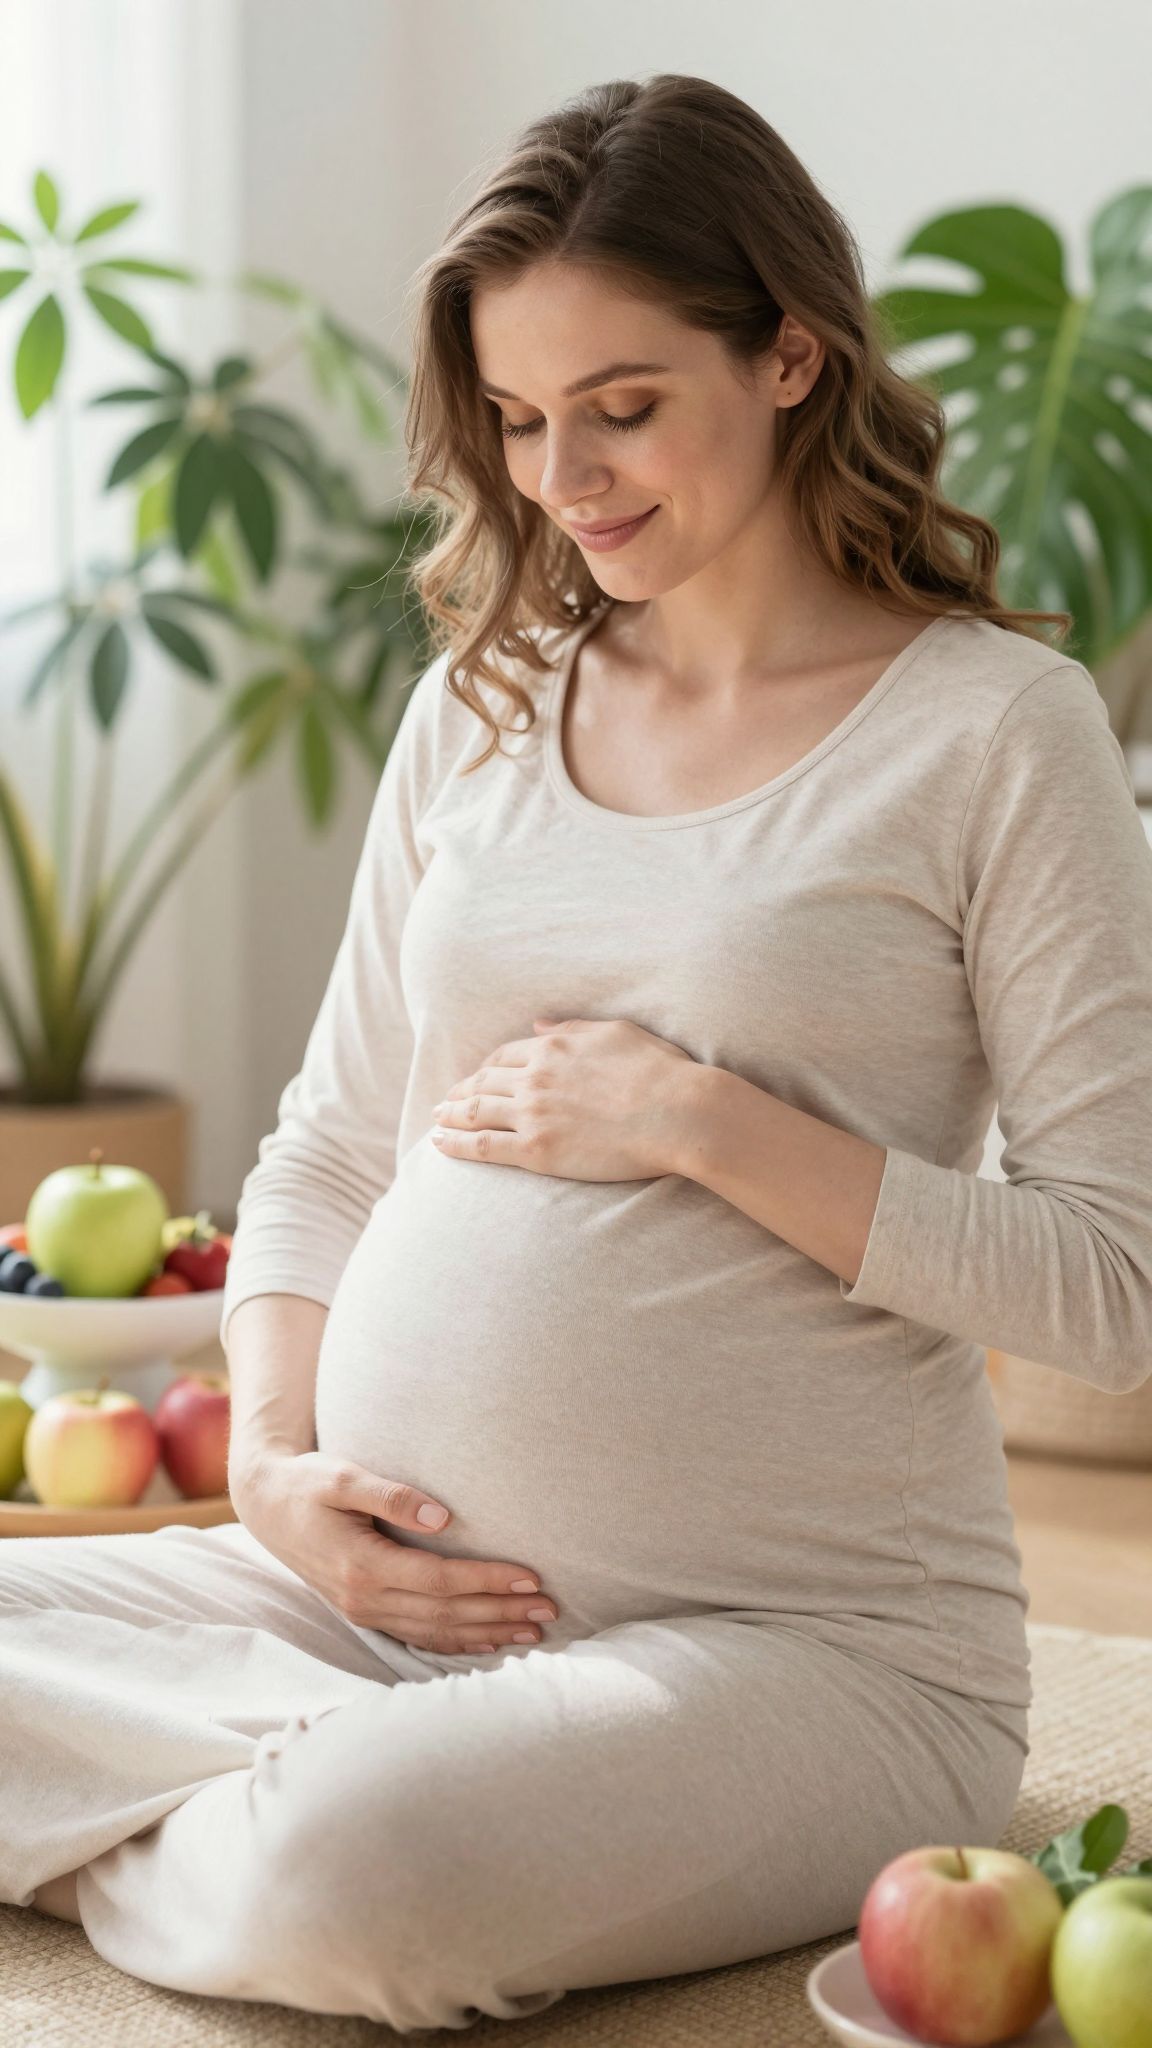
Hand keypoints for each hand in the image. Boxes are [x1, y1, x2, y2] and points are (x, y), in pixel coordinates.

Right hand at [230, 1452, 558, 1654]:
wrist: (268, 1505)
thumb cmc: (309, 1483)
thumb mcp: (342, 1476)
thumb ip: (391, 1494)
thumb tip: (442, 1516)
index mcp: (362, 1566)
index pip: (440, 1580)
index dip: (488, 1580)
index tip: (531, 1577)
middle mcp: (364, 1599)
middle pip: (447, 1613)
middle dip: (502, 1612)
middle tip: (551, 1609)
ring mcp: (365, 1612)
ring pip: (437, 1632)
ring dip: (488, 1631)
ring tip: (535, 1630)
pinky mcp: (367, 1613)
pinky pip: (419, 1637)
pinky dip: (458, 1642)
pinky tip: (489, 1643)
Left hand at [430, 1015, 700, 1180]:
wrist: (675, 1113)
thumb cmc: (657, 1071)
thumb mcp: (614, 1032)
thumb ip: (571, 1029)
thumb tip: (539, 1026)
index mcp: (552, 1047)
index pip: (505, 1055)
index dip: (486, 1066)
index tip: (478, 1075)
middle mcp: (534, 1078)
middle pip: (483, 1082)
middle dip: (460, 1090)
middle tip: (445, 1101)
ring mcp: (532, 1114)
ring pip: (475, 1112)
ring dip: (450, 1115)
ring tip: (436, 1121)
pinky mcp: (536, 1150)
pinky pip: (482, 1145)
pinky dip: (456, 1143)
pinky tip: (439, 1144)